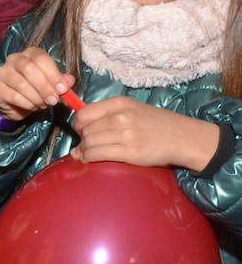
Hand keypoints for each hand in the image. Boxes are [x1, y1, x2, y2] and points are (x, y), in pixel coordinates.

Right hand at [0, 46, 75, 120]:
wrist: (18, 105)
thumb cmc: (36, 89)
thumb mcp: (52, 83)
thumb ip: (61, 80)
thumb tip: (69, 81)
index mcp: (30, 54)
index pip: (41, 58)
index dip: (53, 74)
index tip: (62, 89)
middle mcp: (14, 60)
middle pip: (29, 69)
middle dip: (45, 87)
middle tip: (54, 100)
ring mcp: (3, 74)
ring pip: (22, 84)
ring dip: (37, 97)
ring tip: (44, 104)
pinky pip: (15, 97)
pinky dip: (28, 104)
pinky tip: (33, 107)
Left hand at [73, 96, 219, 170]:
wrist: (184, 137)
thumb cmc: (157, 124)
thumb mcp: (133, 110)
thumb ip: (108, 116)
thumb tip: (79, 130)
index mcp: (120, 103)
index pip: (84, 113)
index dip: (78, 125)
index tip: (82, 131)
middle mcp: (121, 116)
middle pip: (85, 130)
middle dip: (82, 140)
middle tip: (85, 147)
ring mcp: (125, 134)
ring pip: (89, 143)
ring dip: (84, 151)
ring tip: (88, 154)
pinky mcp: (129, 151)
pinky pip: (97, 154)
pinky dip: (89, 158)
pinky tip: (91, 160)